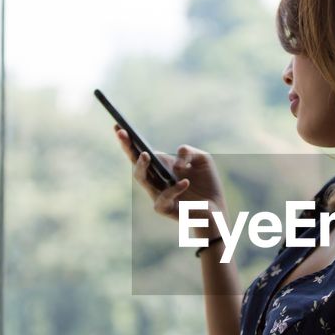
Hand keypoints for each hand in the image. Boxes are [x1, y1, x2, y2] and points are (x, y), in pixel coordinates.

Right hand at [113, 128, 227, 229]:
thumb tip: (176, 161)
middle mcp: (155, 179)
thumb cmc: (207, 183)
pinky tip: (185, 182)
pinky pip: (163, 197)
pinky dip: (174, 189)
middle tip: (122, 133)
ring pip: (142, 179)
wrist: (216, 208)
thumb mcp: (202, 160)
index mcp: (160, 166)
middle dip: (127, 147)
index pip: (140, 151)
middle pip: (135, 162)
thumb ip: (189, 152)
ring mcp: (157, 194)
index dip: (128, 140)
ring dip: (141, 166)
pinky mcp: (165, 208)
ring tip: (146, 154)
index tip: (118, 125)